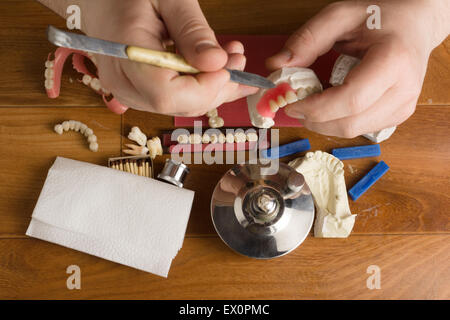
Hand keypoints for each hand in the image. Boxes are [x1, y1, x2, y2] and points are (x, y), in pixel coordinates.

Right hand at [82, 0, 256, 114]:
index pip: (167, 95)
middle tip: (238, 57)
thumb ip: (192, 31)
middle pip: (179, 104)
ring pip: (183, 105)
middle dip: (216, 86)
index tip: (226, 67)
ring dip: (214, 86)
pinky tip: (222, 70)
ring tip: (232, 56)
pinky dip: (204, 87)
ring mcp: (132, 92)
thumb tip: (216, 63)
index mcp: (125, 56)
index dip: (202, 88)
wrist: (102, 0)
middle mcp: (125, 84)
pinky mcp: (143, 93)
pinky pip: (178, 99)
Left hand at [266, 0, 448, 137]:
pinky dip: (337, 122)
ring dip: (324, 123)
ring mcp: (403, 107)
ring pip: (353, 132)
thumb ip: (307, 39)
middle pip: (349, 124)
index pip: (350, 101)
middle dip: (314, 120)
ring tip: (312, 103)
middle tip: (295, 105)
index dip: (315, 109)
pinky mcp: (398, 116)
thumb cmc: (381, 18)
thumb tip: (276, 66)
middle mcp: (403, 90)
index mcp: (393, 61)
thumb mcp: (341, 16)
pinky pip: (359, 129)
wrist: (416, 26)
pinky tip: (331, 105)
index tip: (291, 103)